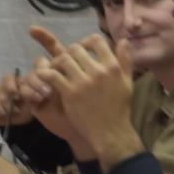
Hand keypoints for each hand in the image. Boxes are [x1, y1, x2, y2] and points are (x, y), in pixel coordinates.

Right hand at [0, 71, 32, 126]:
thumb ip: (28, 93)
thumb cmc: (27, 103)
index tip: (17, 97)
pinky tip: (0, 116)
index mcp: (13, 80)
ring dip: (1, 110)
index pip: (8, 77)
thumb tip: (25, 94)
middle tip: (16, 111)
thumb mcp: (31, 98)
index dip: (11, 87)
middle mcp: (1, 84)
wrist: (20, 115)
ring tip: (8, 114)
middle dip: (8, 105)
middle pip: (1, 93)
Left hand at [35, 34, 143, 171]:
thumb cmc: (120, 108)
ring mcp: (83, 82)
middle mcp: (98, 71)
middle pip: (77, 48)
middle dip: (71, 52)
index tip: (86, 48)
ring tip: (59, 68)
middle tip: (69, 60)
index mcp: (113, 67)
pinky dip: (46, 73)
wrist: (110, 132)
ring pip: (64, 59)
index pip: (97, 41)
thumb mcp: (128, 82)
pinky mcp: (70, 93)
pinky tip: (45, 76)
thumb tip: (124, 40)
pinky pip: (53, 75)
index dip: (88, 41)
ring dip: (59, 62)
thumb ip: (125, 60)